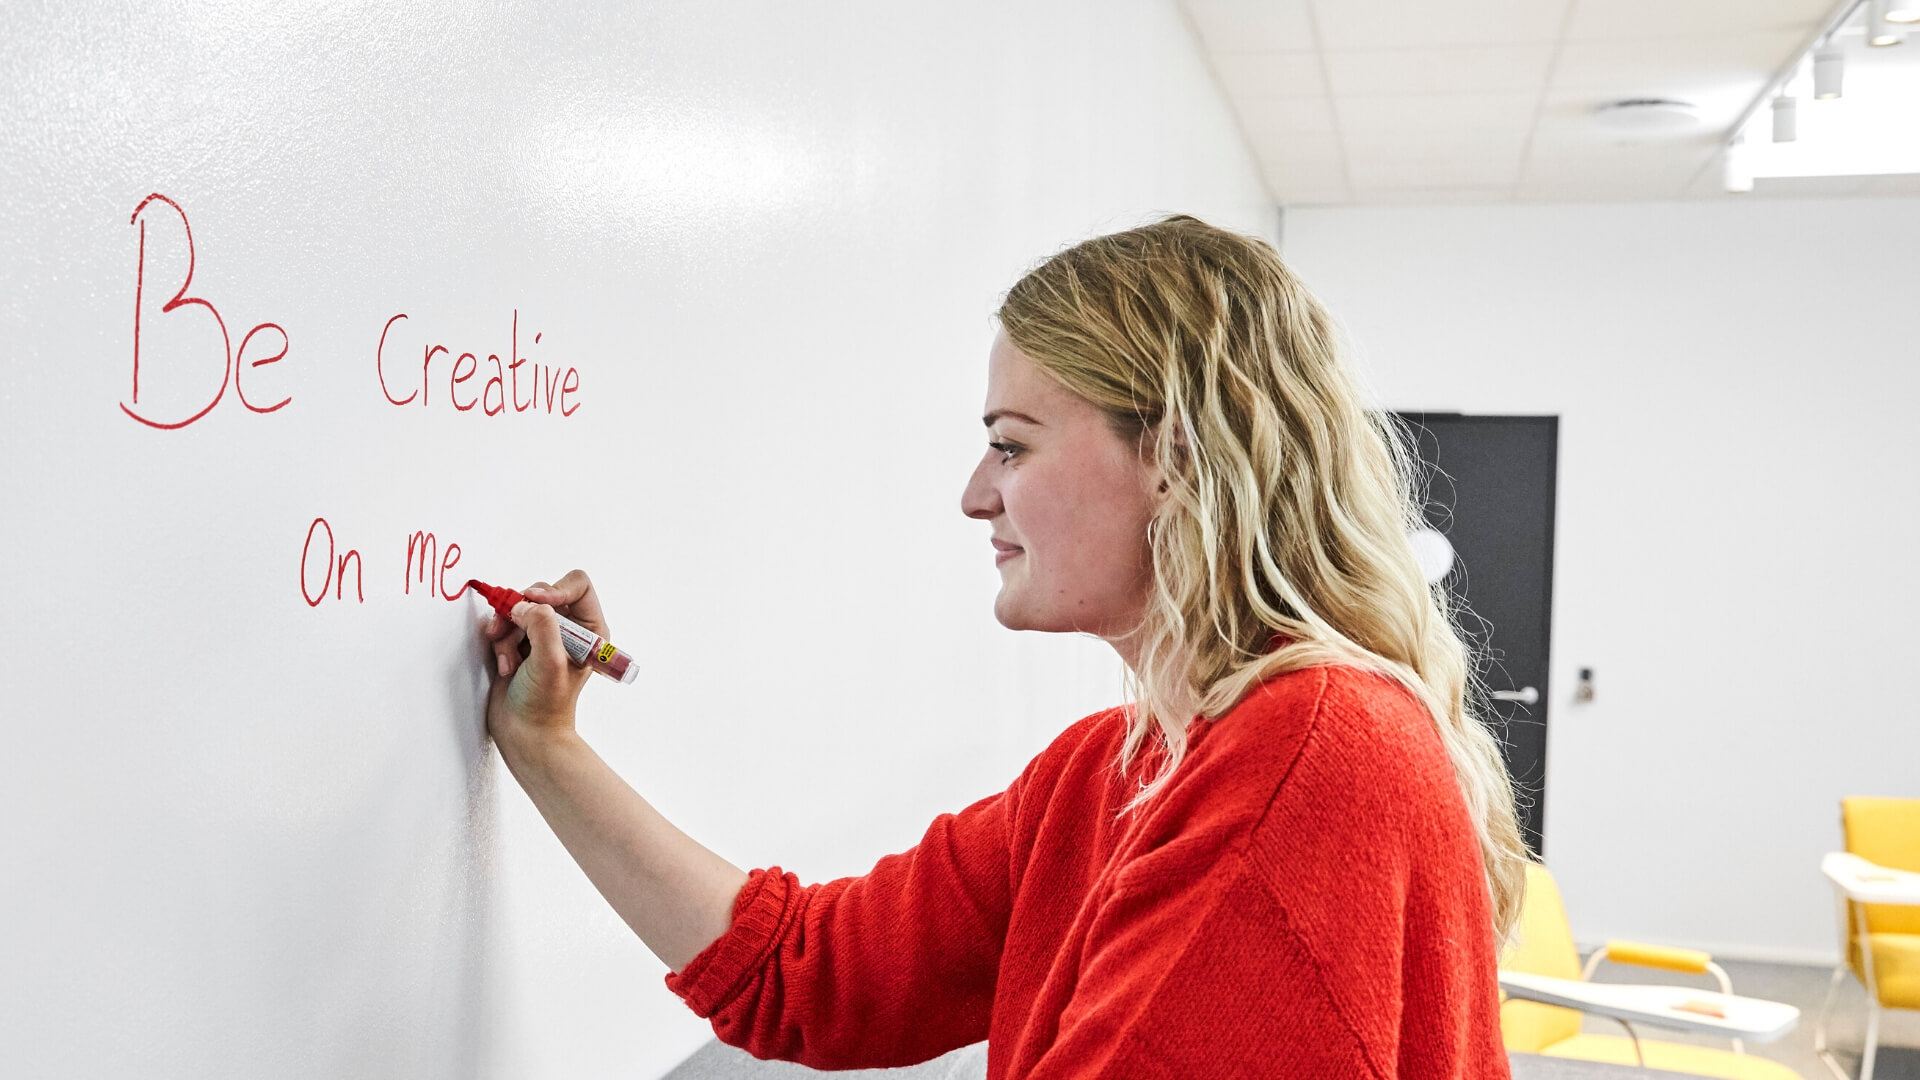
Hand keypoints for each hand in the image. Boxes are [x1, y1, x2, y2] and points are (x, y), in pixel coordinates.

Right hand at [484, 569, 610, 750]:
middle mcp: (569, 628)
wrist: (524, 733)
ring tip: (508, 661)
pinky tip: (505, 666)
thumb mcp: (550, 662)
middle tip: (511, 636)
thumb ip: (542, 625)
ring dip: (506, 631)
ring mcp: (542, 635)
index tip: (534, 602)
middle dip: (521, 614)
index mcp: (590, 631)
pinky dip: (499, 641)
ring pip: (518, 607)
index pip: (577, 585)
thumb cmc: (545, 705)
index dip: (555, 589)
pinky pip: (504, 623)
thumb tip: (524, 604)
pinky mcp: (520, 642)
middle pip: (540, 592)